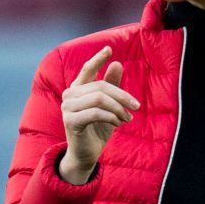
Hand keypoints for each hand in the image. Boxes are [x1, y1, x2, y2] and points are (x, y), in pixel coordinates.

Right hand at [59, 46, 138, 184]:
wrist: (86, 155)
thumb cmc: (97, 129)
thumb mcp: (109, 107)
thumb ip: (112, 86)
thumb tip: (117, 64)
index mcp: (77, 89)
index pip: (87, 69)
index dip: (98, 59)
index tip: (109, 49)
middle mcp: (69, 96)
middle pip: (100, 87)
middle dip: (122, 95)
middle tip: (136, 106)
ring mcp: (67, 108)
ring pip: (99, 98)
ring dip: (118, 108)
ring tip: (127, 118)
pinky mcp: (70, 121)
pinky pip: (96, 113)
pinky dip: (111, 117)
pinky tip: (118, 124)